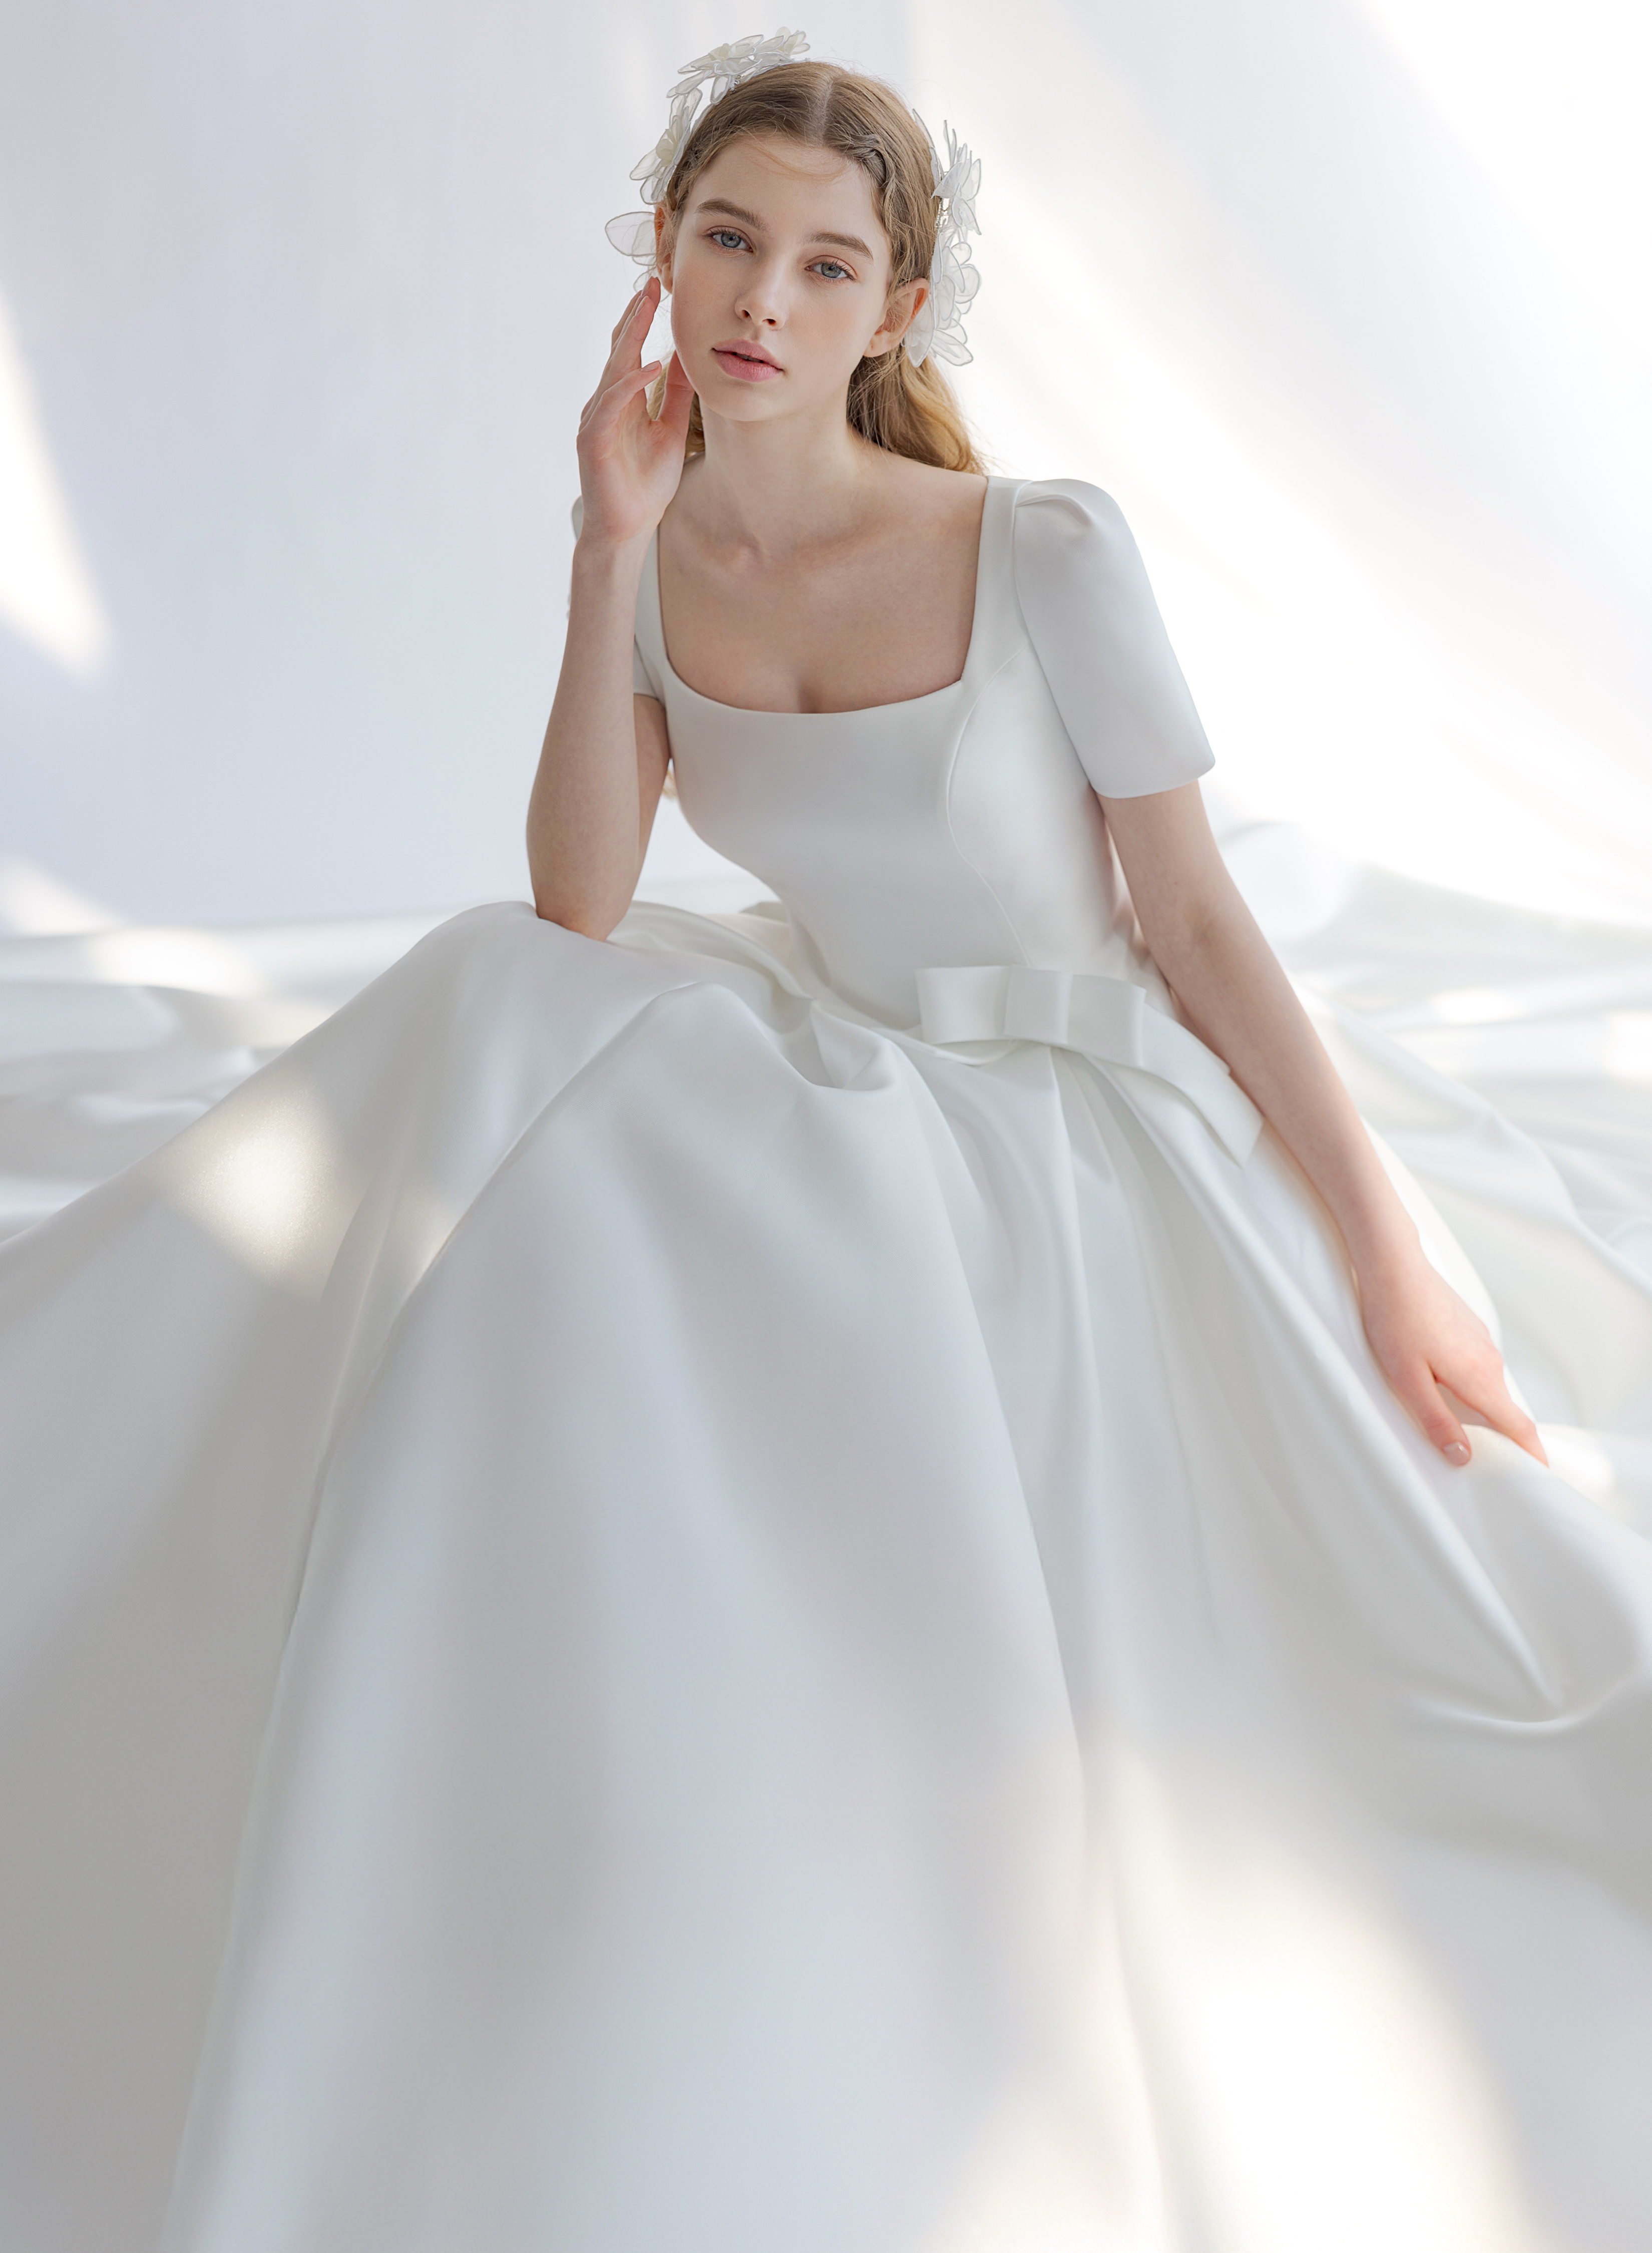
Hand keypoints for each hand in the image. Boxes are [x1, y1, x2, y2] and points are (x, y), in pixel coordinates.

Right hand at [575, 277, 695, 550]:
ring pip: (614, 368)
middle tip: (651, 281)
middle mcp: (606, 404)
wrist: (628, 528)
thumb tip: (685, 360)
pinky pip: (614, 402)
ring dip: (631, 335)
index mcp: (623, 401)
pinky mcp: (594, 438)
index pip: (631, 351)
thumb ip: (674, 397)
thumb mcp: (669, 431)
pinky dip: (631, 382)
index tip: (659, 289)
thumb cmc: (646, 486)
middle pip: (620, 350)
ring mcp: (597, 419)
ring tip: (648, 305)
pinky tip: (651, 364)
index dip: (643, 320)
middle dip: (635, 315)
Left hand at [1356, 1248, 1546, 1468]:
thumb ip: (1436, 1420)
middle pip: (1505, 1410)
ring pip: (1489, 1387)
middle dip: (1503, 1438)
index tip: (1539, 1475)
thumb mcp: (1408, 1380)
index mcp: (1479, 1378)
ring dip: (1483, 1410)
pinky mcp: (1468, 1329)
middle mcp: (1489, 1360)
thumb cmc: (1395, 1320)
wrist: (1394, 1268)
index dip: (1531, 1453)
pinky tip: (1446, 1387)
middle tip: (1491, 1463)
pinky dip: (1472, 1385)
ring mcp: (1481, 1342)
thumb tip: (1463, 1456)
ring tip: (1464, 1431)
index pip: (1518, 1425)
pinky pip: (1478, 1367)